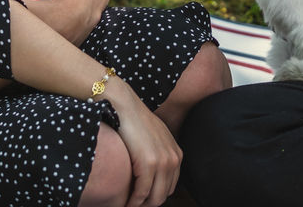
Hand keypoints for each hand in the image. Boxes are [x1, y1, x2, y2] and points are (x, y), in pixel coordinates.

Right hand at [103, 78, 181, 206]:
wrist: (125, 106)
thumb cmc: (135, 122)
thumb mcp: (156, 138)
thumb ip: (159, 153)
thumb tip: (152, 172)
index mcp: (177, 154)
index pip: (170, 187)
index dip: (155, 196)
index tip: (141, 199)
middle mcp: (173, 159)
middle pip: (163, 195)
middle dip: (148, 204)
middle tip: (133, 204)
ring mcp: (163, 162)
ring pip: (154, 198)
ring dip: (140, 205)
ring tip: (128, 205)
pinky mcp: (149, 164)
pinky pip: (142, 192)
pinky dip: (133, 201)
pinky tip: (125, 202)